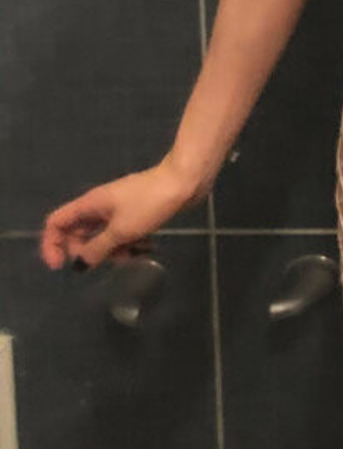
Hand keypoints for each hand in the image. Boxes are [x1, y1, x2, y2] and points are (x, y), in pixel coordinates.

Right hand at [38, 159, 202, 272]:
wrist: (184, 183)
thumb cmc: (149, 203)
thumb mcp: (120, 231)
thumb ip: (97, 249)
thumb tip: (79, 264)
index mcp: (89, 205)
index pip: (56, 223)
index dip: (52, 244)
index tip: (60, 266)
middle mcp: (99, 206)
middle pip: (79, 234)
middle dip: (91, 252)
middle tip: (111, 260)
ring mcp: (117, 210)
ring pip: (103, 237)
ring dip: (115, 250)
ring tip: (136, 254)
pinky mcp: (135, 214)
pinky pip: (123, 234)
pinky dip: (131, 243)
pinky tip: (149, 248)